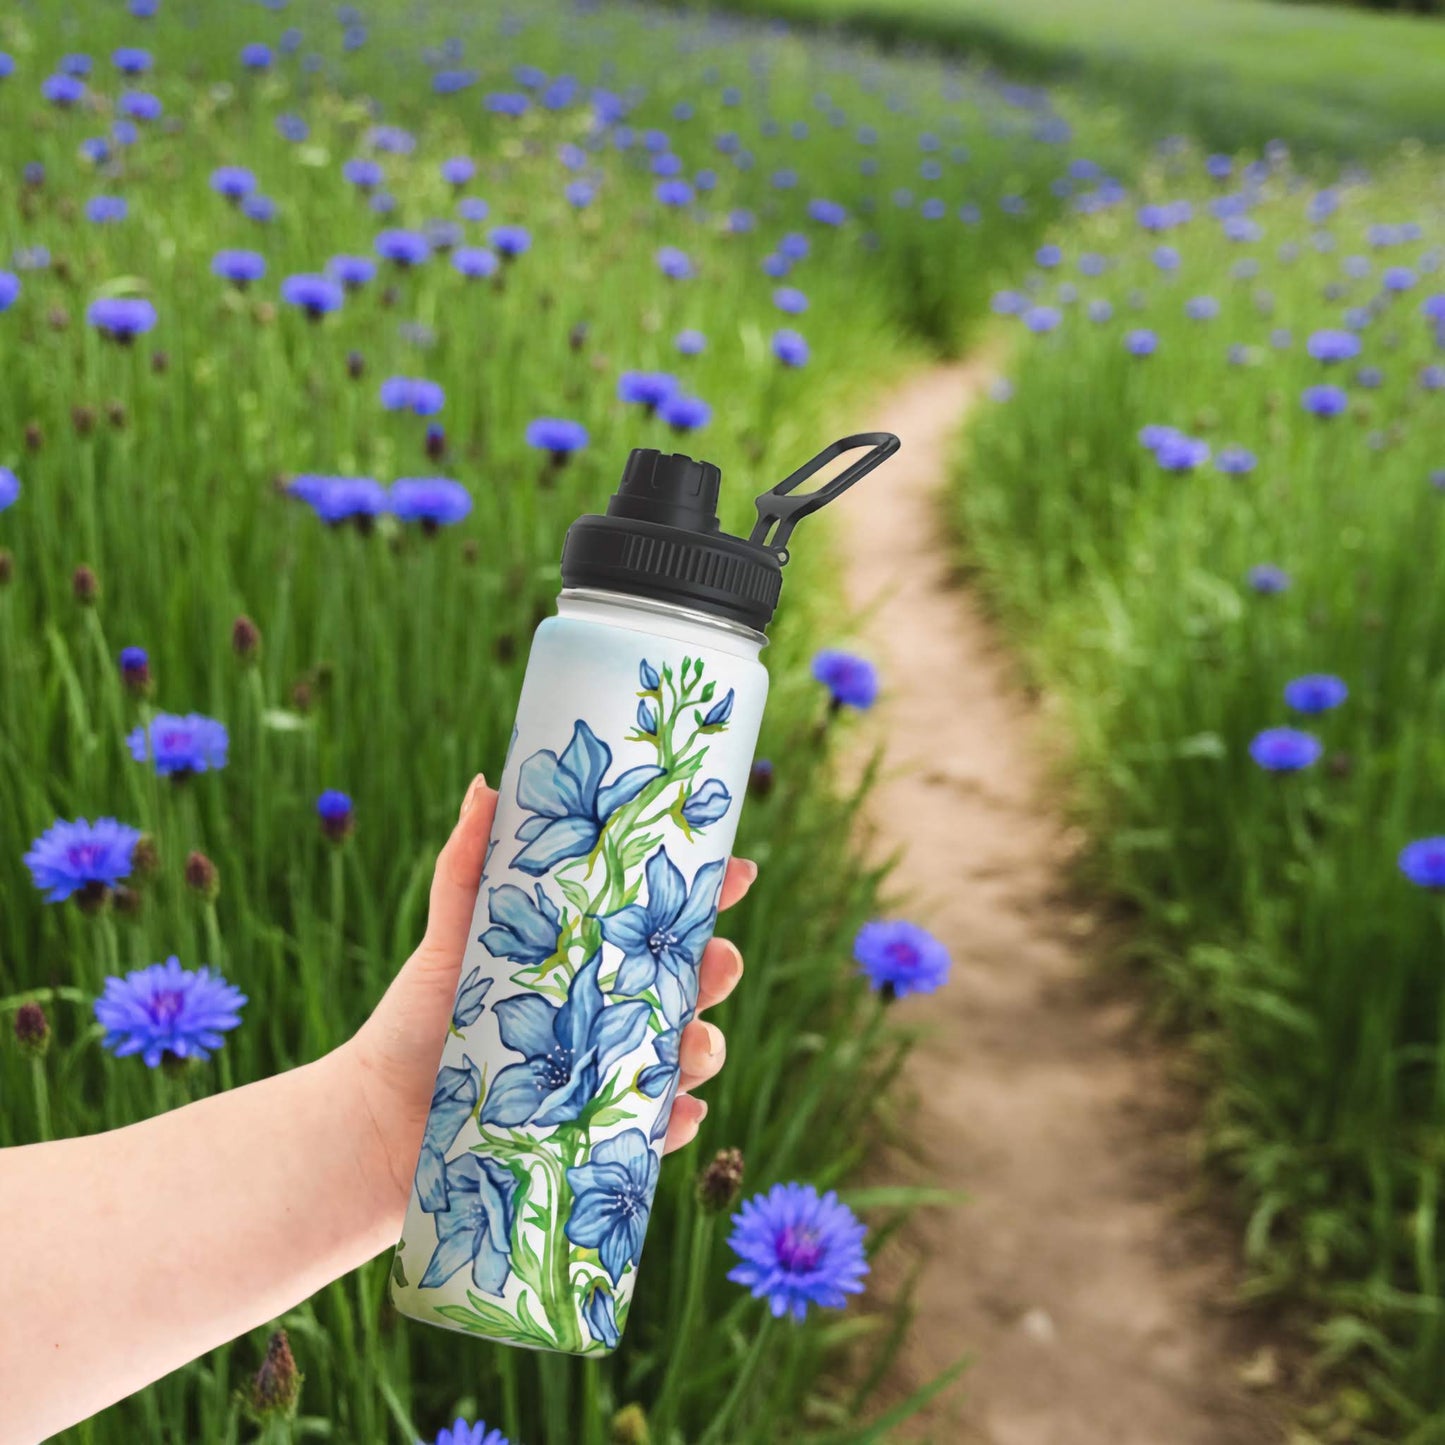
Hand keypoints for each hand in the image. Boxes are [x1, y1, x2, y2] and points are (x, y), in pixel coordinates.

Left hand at [343, 774, 755, 1227]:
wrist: (383, 1118)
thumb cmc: (419, 1018)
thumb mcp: (451, 937)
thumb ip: (467, 864)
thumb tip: (484, 785)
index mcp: (591, 955)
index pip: (662, 917)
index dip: (709, 892)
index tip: (737, 870)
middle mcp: (612, 1010)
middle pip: (694, 981)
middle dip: (721, 966)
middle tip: (718, 959)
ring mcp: (613, 1071)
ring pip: (688, 1052)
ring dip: (707, 1045)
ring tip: (693, 1043)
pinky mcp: (602, 1132)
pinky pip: (658, 1128)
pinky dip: (677, 1120)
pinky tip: (676, 1110)